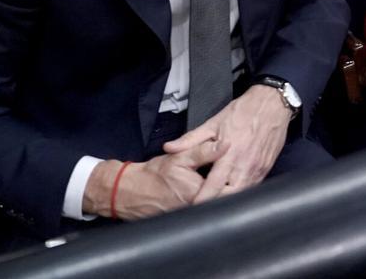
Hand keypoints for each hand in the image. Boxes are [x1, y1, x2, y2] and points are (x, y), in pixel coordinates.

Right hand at [82, 141, 224, 220]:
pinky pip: (202, 211)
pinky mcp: (185, 221)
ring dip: (217, 194)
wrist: (129, 192)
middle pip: (223, 199)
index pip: (230, 189)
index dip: (235, 177)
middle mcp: (197, 209)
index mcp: (199, 193)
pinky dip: (205, 200)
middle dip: (227, 185)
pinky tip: (202, 191)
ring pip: (213, 205)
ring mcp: (191, 217)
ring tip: (214, 181)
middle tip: (227, 172)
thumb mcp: (180, 157)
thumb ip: (205, 151)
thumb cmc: (154, 175)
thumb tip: (226, 144)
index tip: (236, 167)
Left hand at [162, 84, 291, 203]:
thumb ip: (190, 139)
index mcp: (229, 154)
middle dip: (215, 203)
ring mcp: (257, 169)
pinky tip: (232, 189)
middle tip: (202, 205)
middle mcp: (245, 165)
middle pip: (229, 196)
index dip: (202, 200)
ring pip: (242, 195)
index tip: (192, 207)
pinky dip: (241, 191)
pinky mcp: (266, 169)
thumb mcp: (213, 123)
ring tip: (215, 200)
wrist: (271, 104)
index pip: (214, 186)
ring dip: (229, 198)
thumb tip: (169, 148)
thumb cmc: (242, 112)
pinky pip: (252, 187)